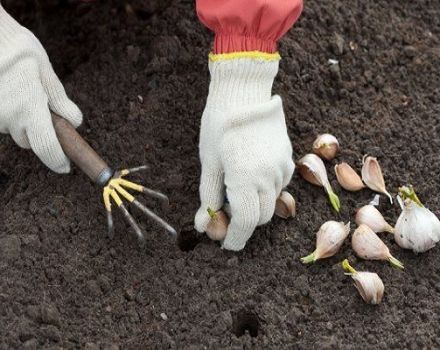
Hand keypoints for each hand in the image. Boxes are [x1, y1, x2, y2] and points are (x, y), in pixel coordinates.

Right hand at [0, 5, 81, 172]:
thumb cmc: (18, 49)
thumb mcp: (46, 71)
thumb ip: (60, 100)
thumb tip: (75, 122)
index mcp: (31, 109)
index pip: (47, 147)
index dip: (57, 161)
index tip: (65, 167)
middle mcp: (9, 117)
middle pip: (29, 141)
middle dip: (40, 133)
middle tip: (45, 112)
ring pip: (13, 130)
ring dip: (22, 121)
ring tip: (23, 93)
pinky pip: (1, 120)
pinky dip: (8, 113)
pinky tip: (10, 94)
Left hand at [194, 58, 293, 250]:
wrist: (244, 92)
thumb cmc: (220, 125)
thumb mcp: (209, 162)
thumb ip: (208, 197)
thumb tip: (203, 225)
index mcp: (245, 180)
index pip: (245, 223)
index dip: (236, 238)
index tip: (227, 244)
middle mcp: (268, 178)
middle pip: (262, 217)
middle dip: (246, 223)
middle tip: (227, 216)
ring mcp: (281, 168)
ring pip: (272, 201)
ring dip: (256, 204)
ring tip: (238, 188)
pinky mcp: (288, 158)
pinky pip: (279, 184)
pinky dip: (265, 188)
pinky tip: (252, 173)